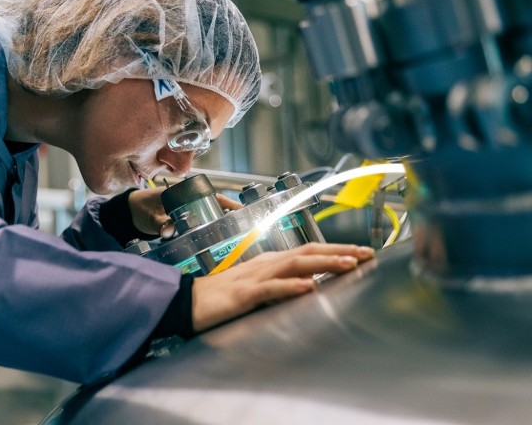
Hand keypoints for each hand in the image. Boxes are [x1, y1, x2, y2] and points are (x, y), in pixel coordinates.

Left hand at [128, 188, 242, 238]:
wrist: (130, 213)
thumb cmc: (140, 207)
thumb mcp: (149, 215)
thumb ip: (159, 223)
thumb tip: (168, 231)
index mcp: (186, 193)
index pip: (213, 197)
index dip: (229, 204)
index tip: (241, 211)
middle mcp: (191, 203)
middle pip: (216, 210)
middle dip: (228, 220)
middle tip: (242, 231)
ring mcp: (189, 215)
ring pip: (209, 222)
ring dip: (219, 230)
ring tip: (233, 240)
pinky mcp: (184, 227)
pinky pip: (199, 231)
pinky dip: (206, 237)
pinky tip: (214, 246)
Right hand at [191, 243, 374, 332]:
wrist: (187, 302)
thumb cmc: (220, 297)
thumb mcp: (256, 289)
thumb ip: (279, 286)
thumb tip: (306, 285)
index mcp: (269, 263)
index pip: (308, 251)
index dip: (335, 251)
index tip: (361, 253)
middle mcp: (265, 264)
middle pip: (307, 252)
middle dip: (339, 252)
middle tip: (367, 254)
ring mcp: (254, 277)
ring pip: (295, 264)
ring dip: (323, 263)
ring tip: (348, 264)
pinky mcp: (243, 294)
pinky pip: (271, 288)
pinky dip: (291, 286)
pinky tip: (308, 286)